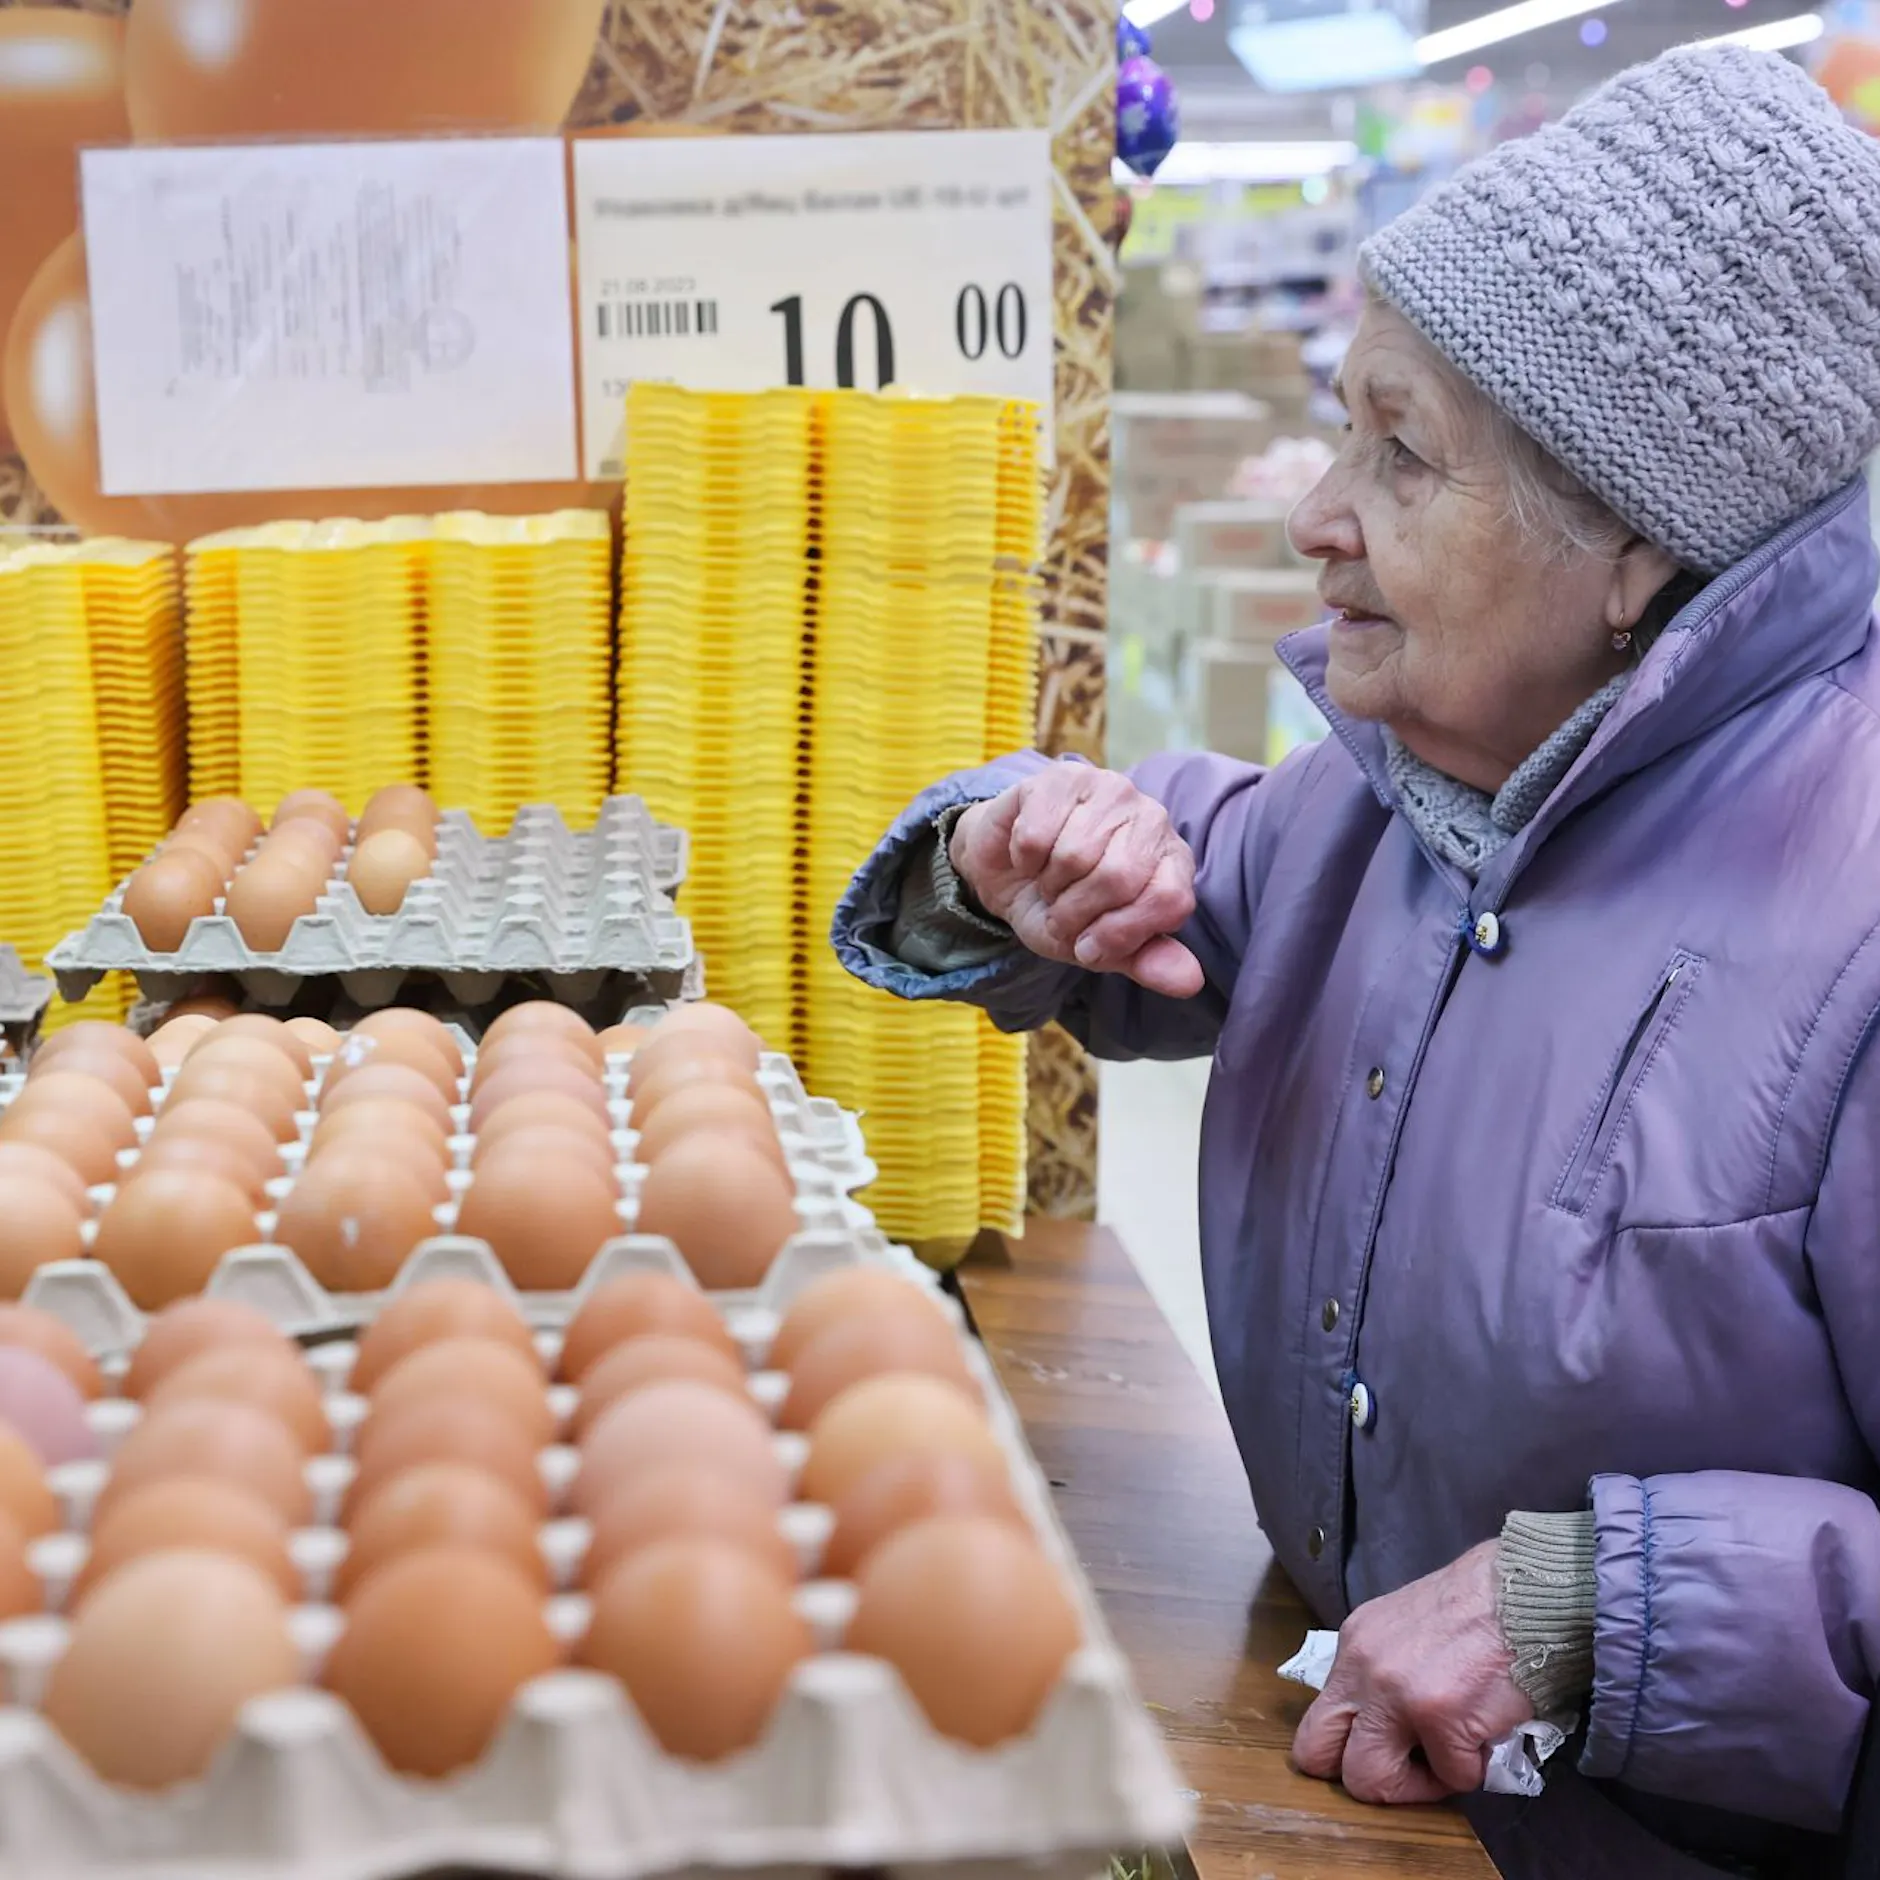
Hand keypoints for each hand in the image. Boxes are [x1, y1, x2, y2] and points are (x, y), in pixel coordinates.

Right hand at [951, 765, 1201, 997]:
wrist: (1005, 874)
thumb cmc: (1062, 908)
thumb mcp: (1103, 948)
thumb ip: (1148, 962)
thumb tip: (1190, 982)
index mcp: (1172, 863)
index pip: (1169, 900)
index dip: (1120, 933)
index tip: (1089, 947)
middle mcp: (1151, 820)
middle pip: (1119, 877)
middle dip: (1075, 912)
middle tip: (1060, 912)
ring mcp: (1110, 790)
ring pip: (1074, 854)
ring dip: (1047, 884)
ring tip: (1047, 881)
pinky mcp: (1063, 777)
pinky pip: (1037, 833)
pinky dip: (1023, 858)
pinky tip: (1028, 855)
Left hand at [1292, 1540, 1532, 1804]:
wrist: (1526, 1594)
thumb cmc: (1478, 1608)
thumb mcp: (1405, 1628)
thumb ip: (1383, 1671)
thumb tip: (1386, 1724)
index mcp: (1354, 1646)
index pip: (1315, 1718)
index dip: (1347, 1747)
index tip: (1389, 1746)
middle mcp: (1363, 1670)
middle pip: (1316, 1754)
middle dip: (1361, 1775)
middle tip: (1408, 1767)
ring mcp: (1398, 1696)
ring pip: (1369, 1781)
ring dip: (1414, 1785)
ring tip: (1449, 1759)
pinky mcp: (1443, 1720)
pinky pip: (1451, 1777)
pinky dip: (1473, 1768)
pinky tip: (1486, 1735)